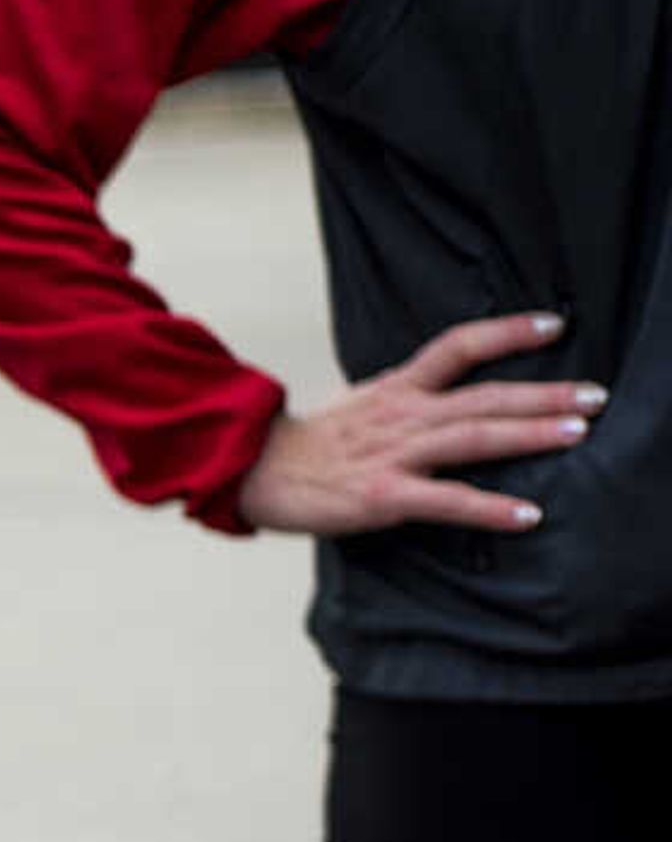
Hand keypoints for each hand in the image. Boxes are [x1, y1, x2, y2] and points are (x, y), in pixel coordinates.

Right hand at [235, 310, 598, 537]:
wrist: (246, 472)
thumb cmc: (305, 449)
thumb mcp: (358, 410)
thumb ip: (405, 401)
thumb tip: (446, 399)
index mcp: (395, 390)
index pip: (457, 347)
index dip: (506, 332)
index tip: (554, 326)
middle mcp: (401, 415)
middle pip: (484, 395)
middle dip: (545, 394)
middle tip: (596, 395)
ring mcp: (392, 455)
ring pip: (473, 437)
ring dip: (530, 434)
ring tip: (578, 433)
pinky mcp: (380, 496)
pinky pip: (446, 500)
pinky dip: (490, 508)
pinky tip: (528, 515)